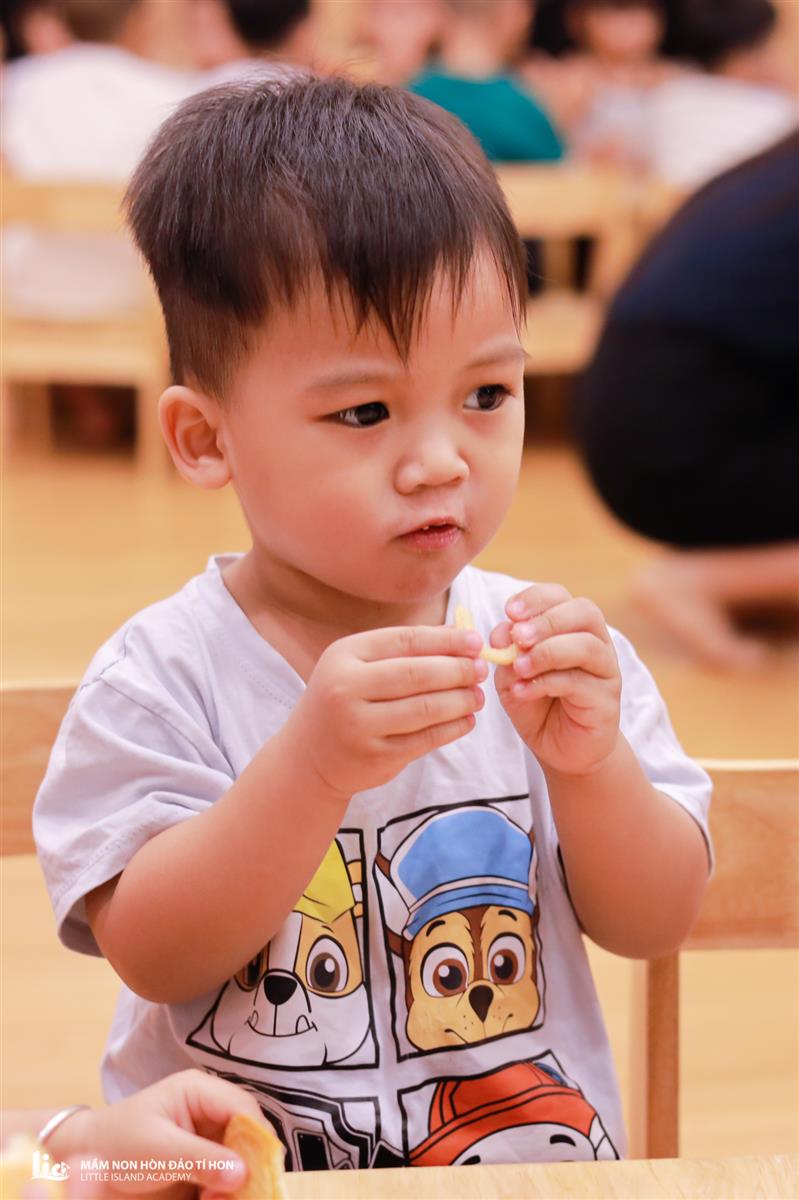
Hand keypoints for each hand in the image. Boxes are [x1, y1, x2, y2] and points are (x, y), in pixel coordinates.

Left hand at [45, 1070, 267, 1199]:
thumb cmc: (118, 1145)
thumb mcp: (158, 1152)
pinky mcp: (205, 1159)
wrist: (87, 1162)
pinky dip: (227, 1190)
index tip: (263, 1172)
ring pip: (242, 1154)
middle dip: (250, 1163)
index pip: (243, 1106)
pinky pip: (229, 1173)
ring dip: (239, 1181)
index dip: (258, 1136)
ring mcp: (209, 1134)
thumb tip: (244, 1173)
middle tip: (244, 1194)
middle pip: (248, 1131)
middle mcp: (210, 1108)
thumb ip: (201, 1160)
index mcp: (199, 1090)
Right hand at [288, 625, 486, 796]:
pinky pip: (425, 739)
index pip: (404, 641)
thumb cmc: (343, 700)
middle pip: (417, 674)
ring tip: (477, 696)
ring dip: (460, 700)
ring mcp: (359, 726)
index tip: (475, 641)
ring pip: (425, 708)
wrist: (308, 755)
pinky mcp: (375, 757)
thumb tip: (460, 636)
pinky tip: (466, 720)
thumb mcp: (358, 666)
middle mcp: (346, 688)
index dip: (445, 640)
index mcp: (343, 656)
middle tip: (481, 669)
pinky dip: (453, 728)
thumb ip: (402, 651)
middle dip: (457, 670)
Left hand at [490, 584, 620, 776]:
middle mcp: (596, 642)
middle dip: (546, 620)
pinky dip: (546, 683)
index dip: (535, 598)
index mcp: (571, 627)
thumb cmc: (537, 704)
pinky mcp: (607, 700)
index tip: (509, 611)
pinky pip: (579, 682)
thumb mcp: (511, 673)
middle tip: (518, 637)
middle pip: (584, 611)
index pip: (560, 596)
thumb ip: (506, 650)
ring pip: (586, 645)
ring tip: (518, 667)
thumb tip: (503, 632)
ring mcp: (605, 670)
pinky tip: (522, 691)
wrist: (560, 749)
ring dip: (547, 652)